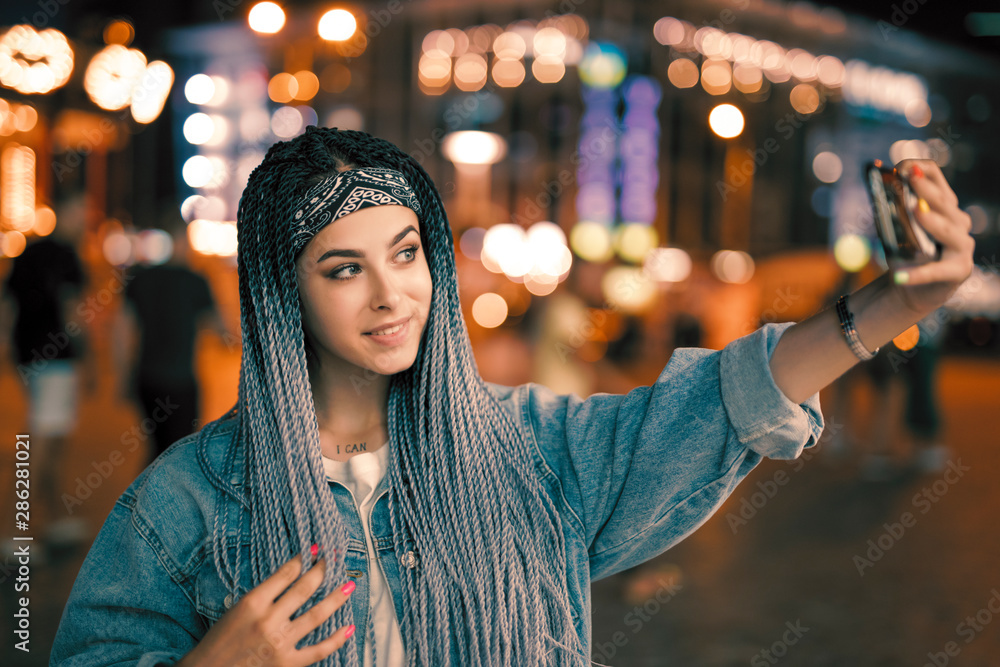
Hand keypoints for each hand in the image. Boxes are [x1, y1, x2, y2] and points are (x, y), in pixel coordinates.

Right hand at [176, 550, 355, 666]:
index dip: (304, 559)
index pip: (286, 573)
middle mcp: (268, 620)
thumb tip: (292, 580)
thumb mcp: (236, 610)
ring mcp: (280, 643)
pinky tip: (349, 628)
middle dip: (322, 571)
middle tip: (334, 560)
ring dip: (336, 598)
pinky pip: (319, 649)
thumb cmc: (218, 642)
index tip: (316, 549)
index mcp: (252, 603)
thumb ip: (263, 597)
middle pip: (305, 589)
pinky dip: (337, 639)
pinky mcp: (288, 664)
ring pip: (317, 615)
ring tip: (349, 585)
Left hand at [889, 159, 974, 315]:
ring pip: (949, 230)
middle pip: (945, 202)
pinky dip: (917, 274)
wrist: (910, 289)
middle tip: (910, 177)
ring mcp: (962, 246)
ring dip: (932, 220)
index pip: (937, 180)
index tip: (901, 166)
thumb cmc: (904, 254)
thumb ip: (889, 210)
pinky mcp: (957, 271)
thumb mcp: (894, 230)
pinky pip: (936, 271)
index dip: (921, 170)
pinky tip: (899, 277)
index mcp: (944, 207)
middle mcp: (958, 222)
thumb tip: (875, 187)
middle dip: (926, 189)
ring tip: (916, 212)